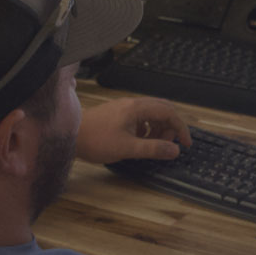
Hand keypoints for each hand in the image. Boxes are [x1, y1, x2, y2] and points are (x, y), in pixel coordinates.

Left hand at [75, 97, 191, 163]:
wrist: (69, 134)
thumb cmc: (95, 140)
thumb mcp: (127, 148)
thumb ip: (152, 148)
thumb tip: (174, 150)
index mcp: (137, 108)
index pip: (168, 112)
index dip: (180, 128)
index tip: (186, 143)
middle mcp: (132, 104)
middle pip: (161, 110)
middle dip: (170, 127)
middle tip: (168, 144)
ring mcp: (124, 107)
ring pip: (150, 114)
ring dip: (157, 129)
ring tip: (152, 145)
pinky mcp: (117, 113)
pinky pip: (139, 117)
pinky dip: (145, 129)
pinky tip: (139, 141)